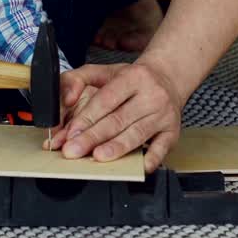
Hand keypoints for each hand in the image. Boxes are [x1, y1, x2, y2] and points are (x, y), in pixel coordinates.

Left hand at [45, 62, 184, 173]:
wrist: (168, 79)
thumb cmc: (132, 79)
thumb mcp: (104, 70)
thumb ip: (77, 79)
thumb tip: (65, 99)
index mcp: (133, 77)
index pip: (106, 100)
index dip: (87, 118)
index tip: (70, 133)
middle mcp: (151, 96)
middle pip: (118, 119)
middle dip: (93, 137)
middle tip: (74, 150)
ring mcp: (163, 115)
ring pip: (136, 134)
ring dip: (116, 148)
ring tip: (98, 157)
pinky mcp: (172, 132)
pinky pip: (162, 148)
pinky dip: (150, 159)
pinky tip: (139, 166)